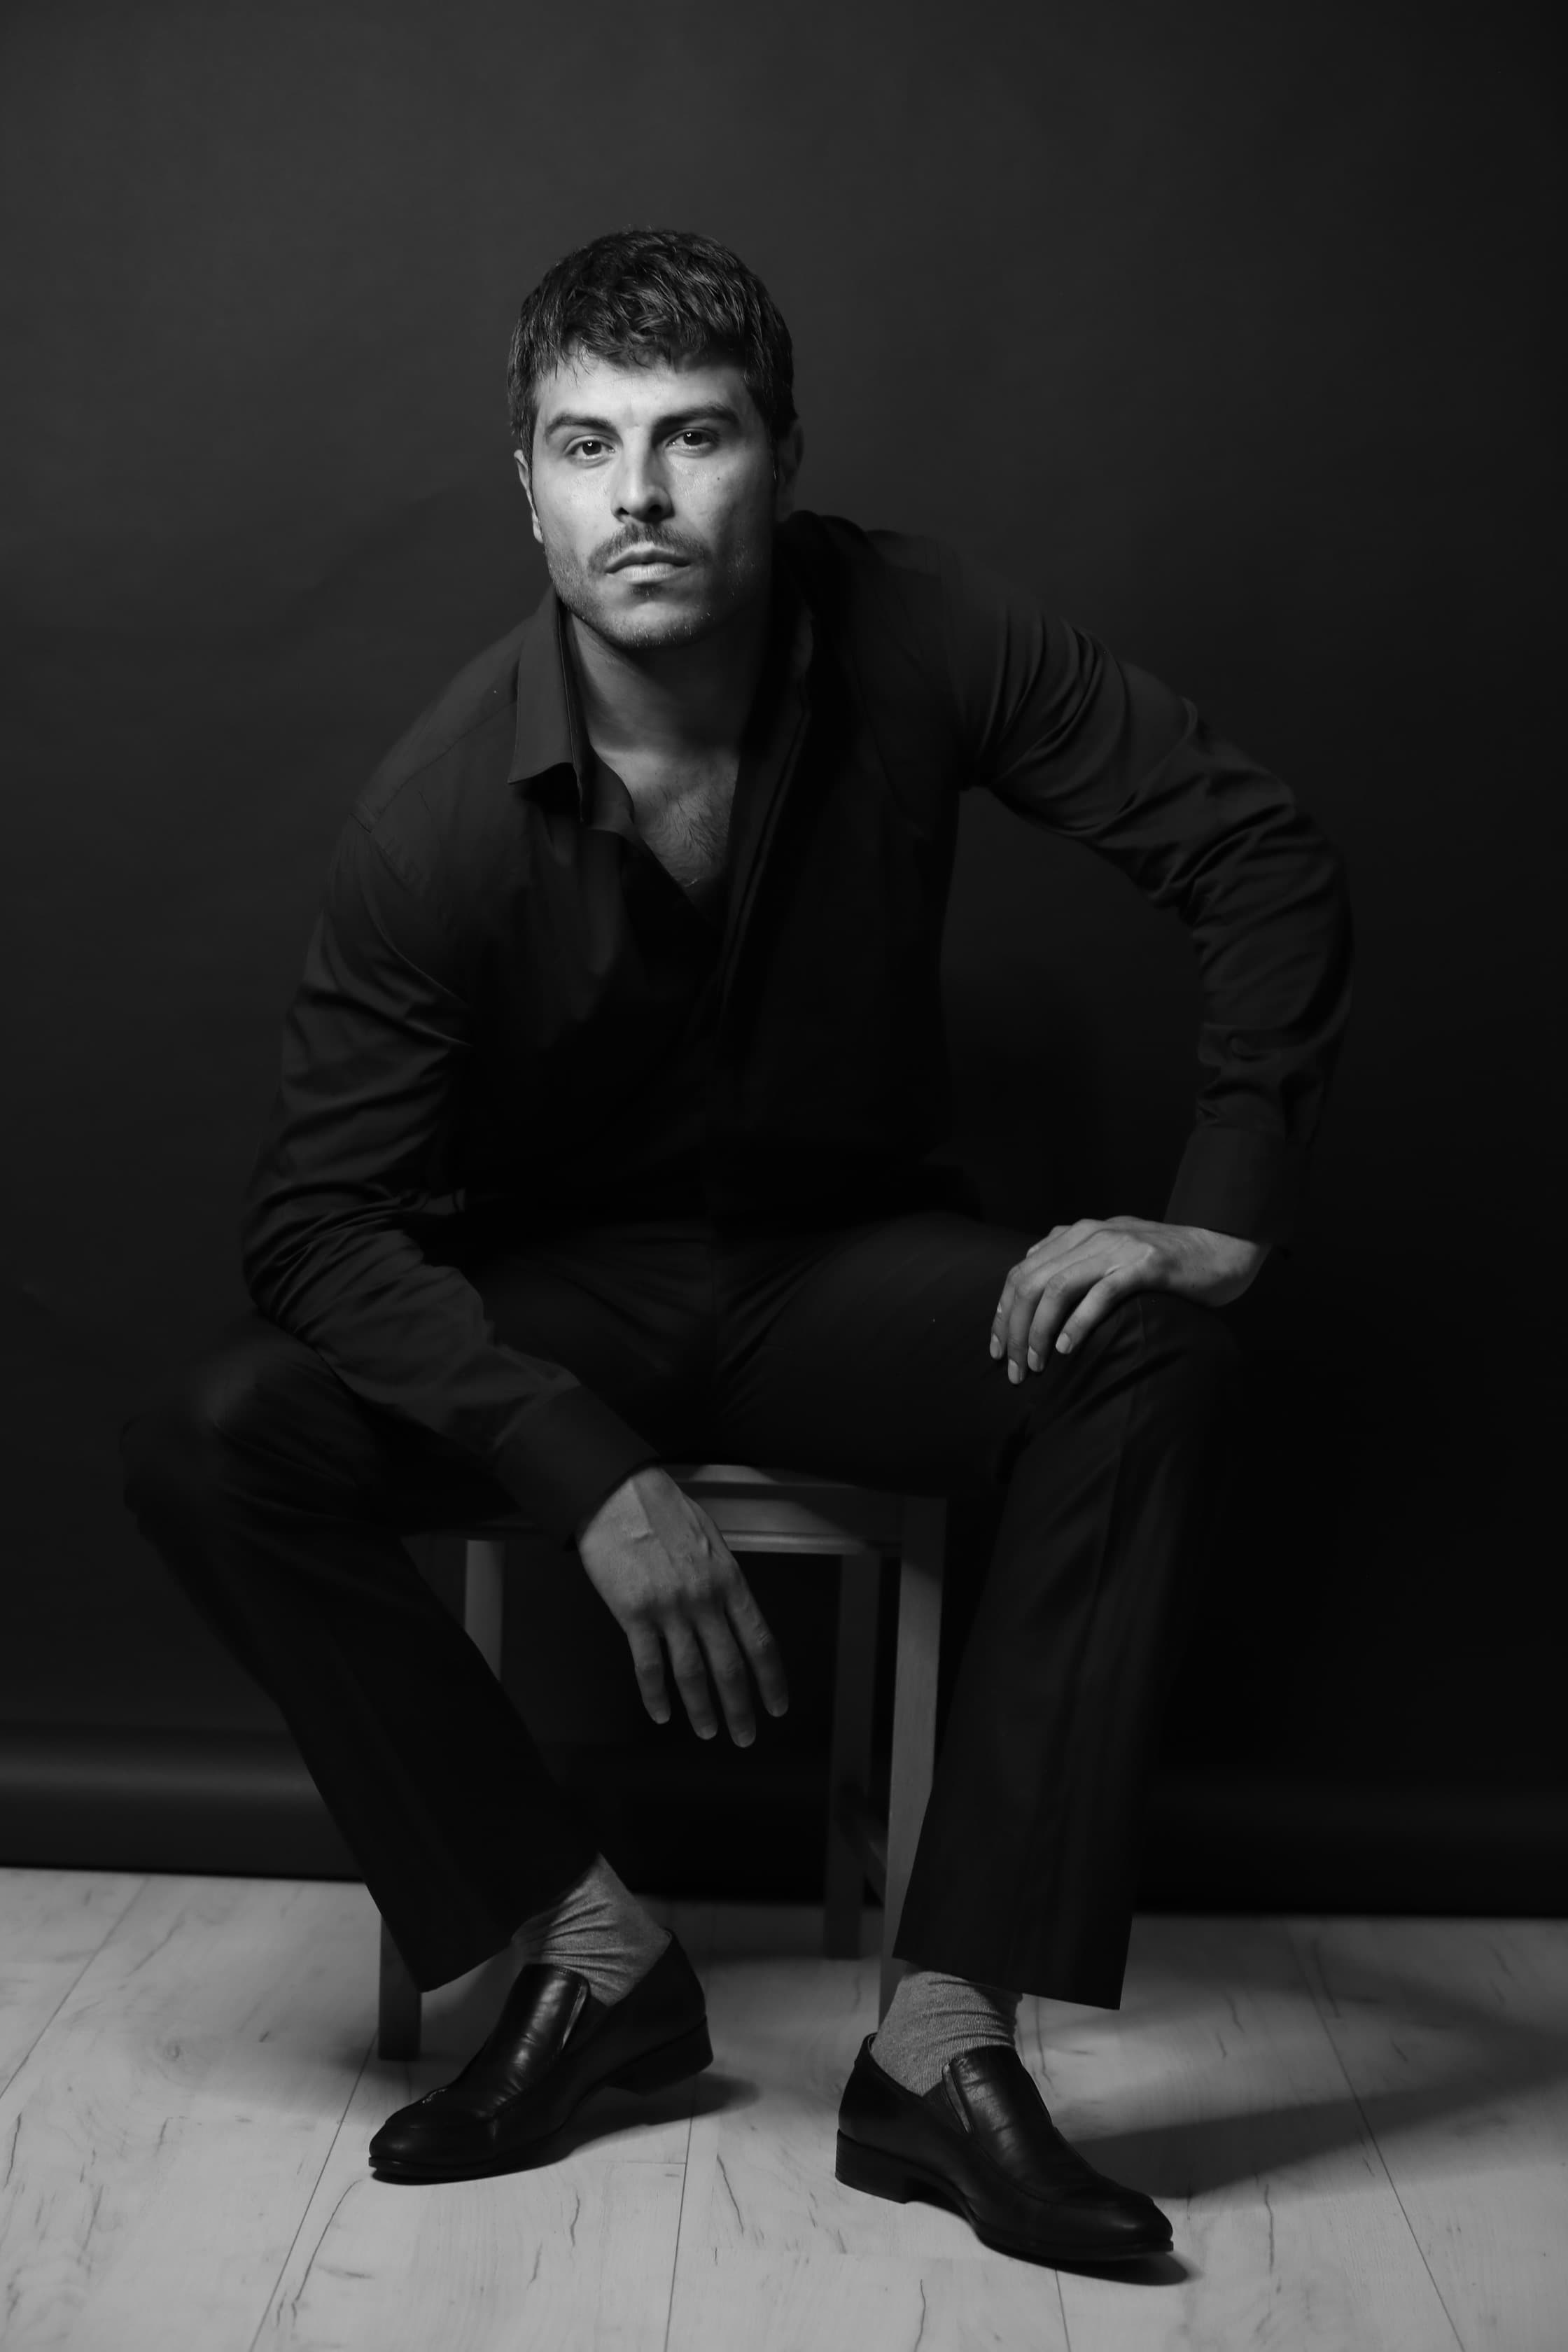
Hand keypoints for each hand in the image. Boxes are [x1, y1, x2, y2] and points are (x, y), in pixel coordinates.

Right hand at [575, 1466, 789, 1744]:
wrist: (618, 1494)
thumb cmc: (663, 1511)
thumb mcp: (709, 1540)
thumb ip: (722, 1579)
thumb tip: (730, 1611)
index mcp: (730, 1580)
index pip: (761, 1641)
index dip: (772, 1680)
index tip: (778, 1707)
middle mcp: (706, 1599)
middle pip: (731, 1666)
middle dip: (741, 1708)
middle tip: (745, 1737)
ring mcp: (670, 1608)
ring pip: (692, 1673)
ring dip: (702, 1709)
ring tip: (708, 1733)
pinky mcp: (634, 1613)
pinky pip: (648, 1665)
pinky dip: (656, 1695)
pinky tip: (661, 1713)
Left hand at [989, 1216, 1268, 1379]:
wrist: (1222, 1247)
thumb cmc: (1165, 1260)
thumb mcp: (1112, 1251)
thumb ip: (1075, 1261)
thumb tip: (1036, 1287)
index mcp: (1077, 1233)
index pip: (1021, 1272)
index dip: (1002, 1312)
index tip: (997, 1349)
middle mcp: (1091, 1236)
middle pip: (1031, 1283)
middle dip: (1014, 1330)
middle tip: (1013, 1370)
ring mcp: (1117, 1248)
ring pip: (1057, 1289)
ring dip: (1039, 1331)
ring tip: (1035, 1366)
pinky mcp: (1145, 1266)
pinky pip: (1100, 1294)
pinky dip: (1077, 1323)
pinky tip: (1066, 1348)